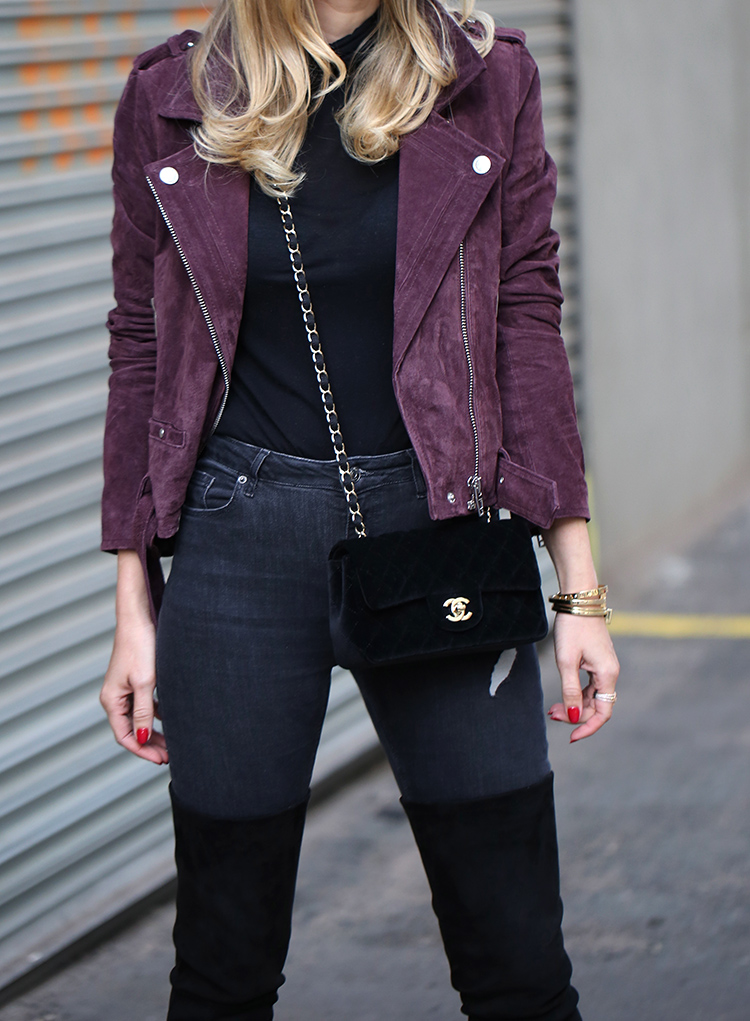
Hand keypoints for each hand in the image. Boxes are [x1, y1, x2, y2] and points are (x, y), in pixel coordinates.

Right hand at [100, 550, 168, 763]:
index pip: (124, 736)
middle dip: (150, 744)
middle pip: (131, 730)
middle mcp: (115, 697)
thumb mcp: (145, 682)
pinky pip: (145, 705)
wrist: (139, 617)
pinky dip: (156, 715)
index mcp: (112, 700)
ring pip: (139, 719)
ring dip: (154, 731)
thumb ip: (143, 712)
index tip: (161, 759)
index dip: (142, 750)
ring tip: (173, 743)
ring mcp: (125, 689)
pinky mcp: (136, 680)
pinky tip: (172, 719)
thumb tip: (141, 738)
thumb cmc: (140, 646)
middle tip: (170, 756)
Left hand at [547, 612, 619, 742]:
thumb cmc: (572, 628)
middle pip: (596, 706)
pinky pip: (589, 686)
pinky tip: (563, 697)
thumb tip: (574, 716)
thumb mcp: (567, 662)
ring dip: (574, 705)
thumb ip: (570, 691)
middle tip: (552, 714)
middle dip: (575, 715)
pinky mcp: (597, 661)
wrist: (578, 600)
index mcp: (607, 675)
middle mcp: (610, 673)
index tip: (571, 737)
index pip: (603, 713)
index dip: (588, 727)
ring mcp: (604, 666)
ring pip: (592, 697)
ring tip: (553, 709)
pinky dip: (576, 693)